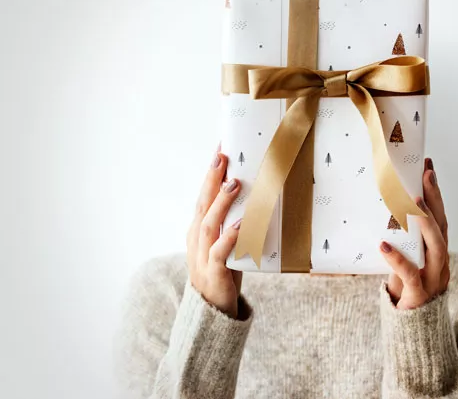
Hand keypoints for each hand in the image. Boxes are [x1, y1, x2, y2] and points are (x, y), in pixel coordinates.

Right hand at [186, 146, 243, 318]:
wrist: (212, 311)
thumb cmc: (223, 271)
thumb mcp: (226, 242)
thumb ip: (234, 221)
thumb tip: (259, 195)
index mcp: (199, 229)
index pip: (203, 195)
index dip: (210, 172)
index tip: (221, 148)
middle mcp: (197, 239)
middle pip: (202, 203)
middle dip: (211, 179)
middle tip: (222, 155)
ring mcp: (202, 256)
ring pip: (209, 224)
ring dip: (221, 203)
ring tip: (233, 184)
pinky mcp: (214, 273)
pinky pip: (220, 253)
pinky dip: (229, 237)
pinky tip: (240, 225)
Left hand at [380, 158, 449, 309]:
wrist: (411, 328)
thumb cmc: (404, 289)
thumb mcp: (402, 259)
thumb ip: (399, 239)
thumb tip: (374, 209)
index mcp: (437, 251)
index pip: (440, 217)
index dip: (435, 193)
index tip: (428, 167)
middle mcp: (441, 263)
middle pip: (443, 226)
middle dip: (435, 199)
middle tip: (425, 175)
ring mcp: (434, 279)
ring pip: (437, 248)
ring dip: (427, 223)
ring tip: (412, 203)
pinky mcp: (420, 295)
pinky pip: (411, 275)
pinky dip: (398, 260)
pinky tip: (383, 246)